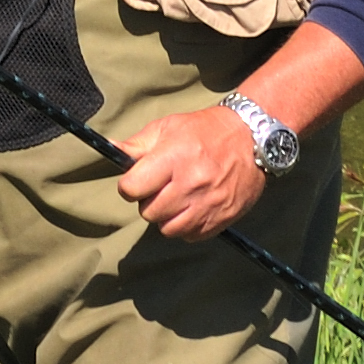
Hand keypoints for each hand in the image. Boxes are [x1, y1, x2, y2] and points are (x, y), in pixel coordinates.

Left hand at [116, 104, 267, 242]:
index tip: (137, 180)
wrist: (252, 138)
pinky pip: (191, 235)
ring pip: (168, 229)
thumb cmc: (206, 130)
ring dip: (167, 216)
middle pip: (148, 212)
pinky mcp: (222, 218)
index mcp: (173, 158)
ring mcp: (208, 204)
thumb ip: (138, 144)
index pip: (132, 189)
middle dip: (149, 201)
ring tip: (177, 199)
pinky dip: (188, 226)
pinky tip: (193, 207)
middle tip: (161, 187)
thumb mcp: (168, 127)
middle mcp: (190, 184)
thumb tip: (110, 147)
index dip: (129, 186)